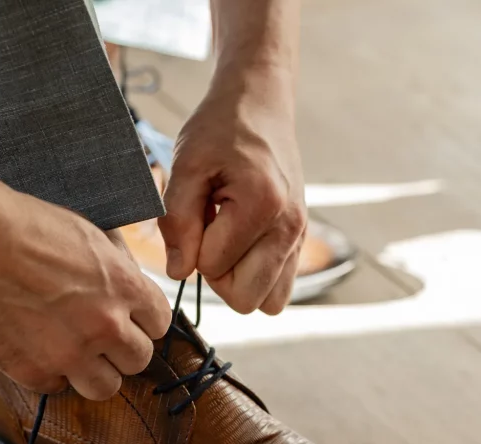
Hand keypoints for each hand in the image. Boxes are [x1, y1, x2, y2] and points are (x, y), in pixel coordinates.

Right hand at [0, 181, 172, 399]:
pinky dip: (46, 373)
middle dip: (120, 349)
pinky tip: (32, 348)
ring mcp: (69, 352)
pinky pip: (55, 387)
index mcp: (124, 286)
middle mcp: (105, 324)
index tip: (126, 319)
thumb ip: (116, 267)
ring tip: (70, 351)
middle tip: (96, 336)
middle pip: (139, 361)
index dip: (142, 321)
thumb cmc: (19, 221)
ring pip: (105, 388)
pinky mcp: (30, 370)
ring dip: (91, 372)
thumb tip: (129, 284)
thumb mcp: (87, 232)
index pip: (160, 324)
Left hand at [159, 69, 306, 314]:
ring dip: (240, 280)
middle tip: (210, 232)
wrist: (260, 104)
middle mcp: (290, 226)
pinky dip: (257, 276)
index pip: (213, 268)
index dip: (193, 247)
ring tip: (228, 238)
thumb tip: (180, 273)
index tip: (198, 211)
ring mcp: (301, 236)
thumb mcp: (187, 166)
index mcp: (262, 204)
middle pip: (245, 299)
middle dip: (218, 275)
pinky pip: (281, 288)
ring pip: (268, 303)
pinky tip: (243, 241)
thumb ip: (178, 221)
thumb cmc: (220, 129)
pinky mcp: (302, 239)